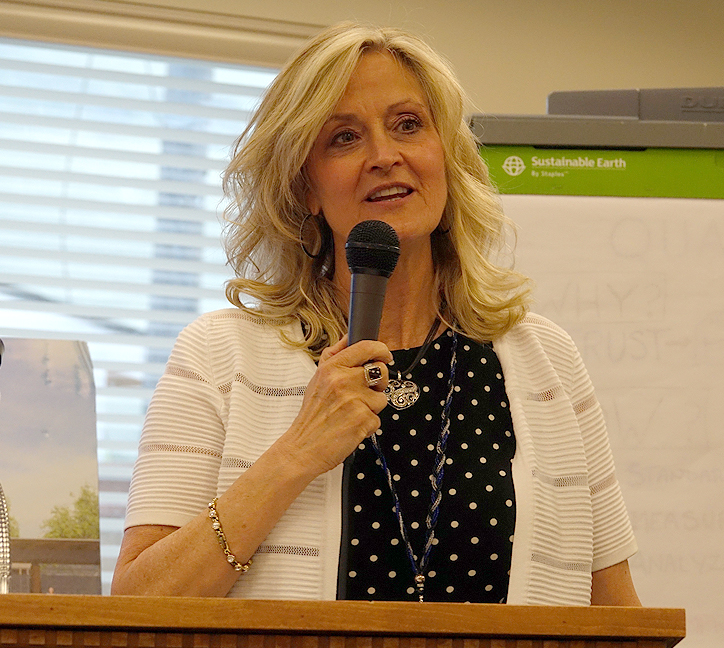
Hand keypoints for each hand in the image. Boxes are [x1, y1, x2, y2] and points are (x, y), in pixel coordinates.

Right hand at [280, 337, 391, 474]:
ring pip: (382, 397)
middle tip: (363, 393)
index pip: (366, 347)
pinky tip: (351, 426)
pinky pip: (378, 418)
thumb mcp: (317, 379)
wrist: (302, 448)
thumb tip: (349, 338)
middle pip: (381, 371)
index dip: (380, 350)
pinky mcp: (364, 420)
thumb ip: (334, 356)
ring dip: (372, 407)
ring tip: (351, 413)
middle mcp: (344, 381)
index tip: (384, 355)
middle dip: (378, 383)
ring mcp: (355, 400)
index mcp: (332, 368)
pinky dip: (368, 424)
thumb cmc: (311, 416)